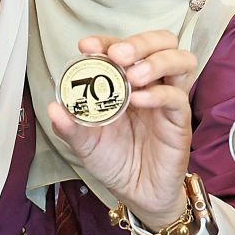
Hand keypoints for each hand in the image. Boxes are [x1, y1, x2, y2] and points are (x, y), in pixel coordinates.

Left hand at [48, 31, 197, 228]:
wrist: (137, 194)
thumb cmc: (114, 161)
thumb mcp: (85, 143)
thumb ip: (70, 126)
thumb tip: (54, 108)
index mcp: (125, 80)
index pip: (122, 46)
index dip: (106, 41)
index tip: (87, 46)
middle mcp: (150, 83)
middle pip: (162, 42)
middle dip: (140, 42)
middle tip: (117, 56)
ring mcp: (168, 99)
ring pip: (181, 60)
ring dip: (157, 61)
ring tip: (133, 76)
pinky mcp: (179, 120)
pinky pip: (177, 96)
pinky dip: (158, 93)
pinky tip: (138, 101)